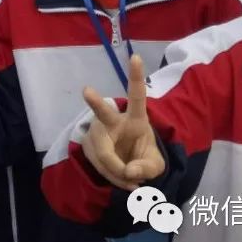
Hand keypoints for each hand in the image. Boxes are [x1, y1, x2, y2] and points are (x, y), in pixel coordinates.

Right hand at [79, 55, 164, 190]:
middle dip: (96, 102)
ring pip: (104, 155)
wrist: (125, 168)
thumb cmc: (142, 158)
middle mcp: (112, 122)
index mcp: (135, 119)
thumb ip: (148, 168)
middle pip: (104, 113)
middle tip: (87, 90)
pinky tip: (123, 182)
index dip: (136, 76)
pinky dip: (113, 179)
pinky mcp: (88, 148)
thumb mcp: (155, 165)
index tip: (135, 57)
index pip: (137, 96)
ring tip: (133, 184)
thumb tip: (129, 172)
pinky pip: (99, 166)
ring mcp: (97, 134)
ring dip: (119, 174)